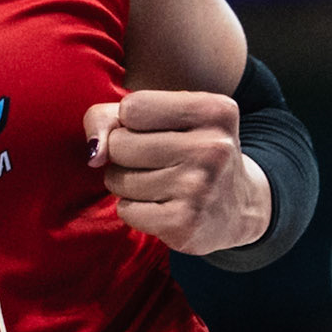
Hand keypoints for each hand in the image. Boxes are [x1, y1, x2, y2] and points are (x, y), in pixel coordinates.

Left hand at [82, 88, 271, 253]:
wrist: (237, 208)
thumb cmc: (188, 151)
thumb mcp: (164, 118)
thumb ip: (109, 117)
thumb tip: (94, 154)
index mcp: (214, 110)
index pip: (132, 107)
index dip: (130, 123)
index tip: (155, 132)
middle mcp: (213, 148)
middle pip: (119, 145)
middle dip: (123, 156)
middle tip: (156, 163)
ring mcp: (200, 188)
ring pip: (117, 179)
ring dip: (126, 185)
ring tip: (159, 185)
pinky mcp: (185, 224)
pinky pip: (125, 211)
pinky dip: (134, 210)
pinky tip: (162, 208)